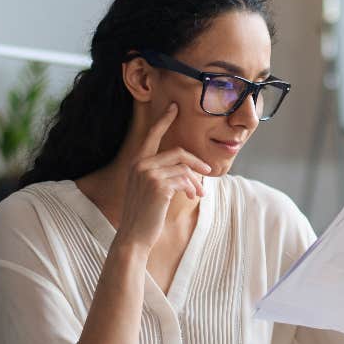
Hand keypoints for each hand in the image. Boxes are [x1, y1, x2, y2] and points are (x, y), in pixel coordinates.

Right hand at [116, 103, 211, 250]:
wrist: (134, 236)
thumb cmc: (145, 214)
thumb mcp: (150, 189)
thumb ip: (163, 174)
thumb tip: (189, 171)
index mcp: (136, 162)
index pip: (151, 135)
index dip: (164, 120)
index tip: (174, 107)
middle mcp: (140, 164)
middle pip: (177, 152)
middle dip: (196, 162)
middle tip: (208, 171)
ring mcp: (148, 174)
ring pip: (183, 167)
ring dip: (195, 180)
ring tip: (199, 193)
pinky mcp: (158, 186)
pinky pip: (184, 179)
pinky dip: (191, 187)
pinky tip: (191, 196)